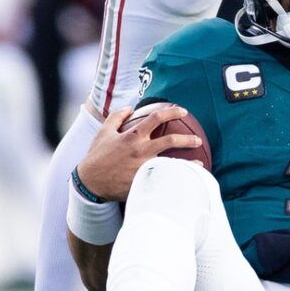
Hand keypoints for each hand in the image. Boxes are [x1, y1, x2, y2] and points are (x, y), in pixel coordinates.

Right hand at [74, 104, 203, 201]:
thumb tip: (130, 107)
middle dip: (187, 139)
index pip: (157, 117)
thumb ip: (117, 117)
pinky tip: (184, 179)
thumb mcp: (104, 132)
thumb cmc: (97, 156)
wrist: (90, 183)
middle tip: (198, 139)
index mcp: (132, 135)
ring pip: (171, 163)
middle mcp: (140, 150)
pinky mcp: (142, 181)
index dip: (172, 111)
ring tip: (199, 162)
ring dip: (187, 162)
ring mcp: (143, 167)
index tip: (183, 111)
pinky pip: (163, 179)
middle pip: (170, 140)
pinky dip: (175, 178)